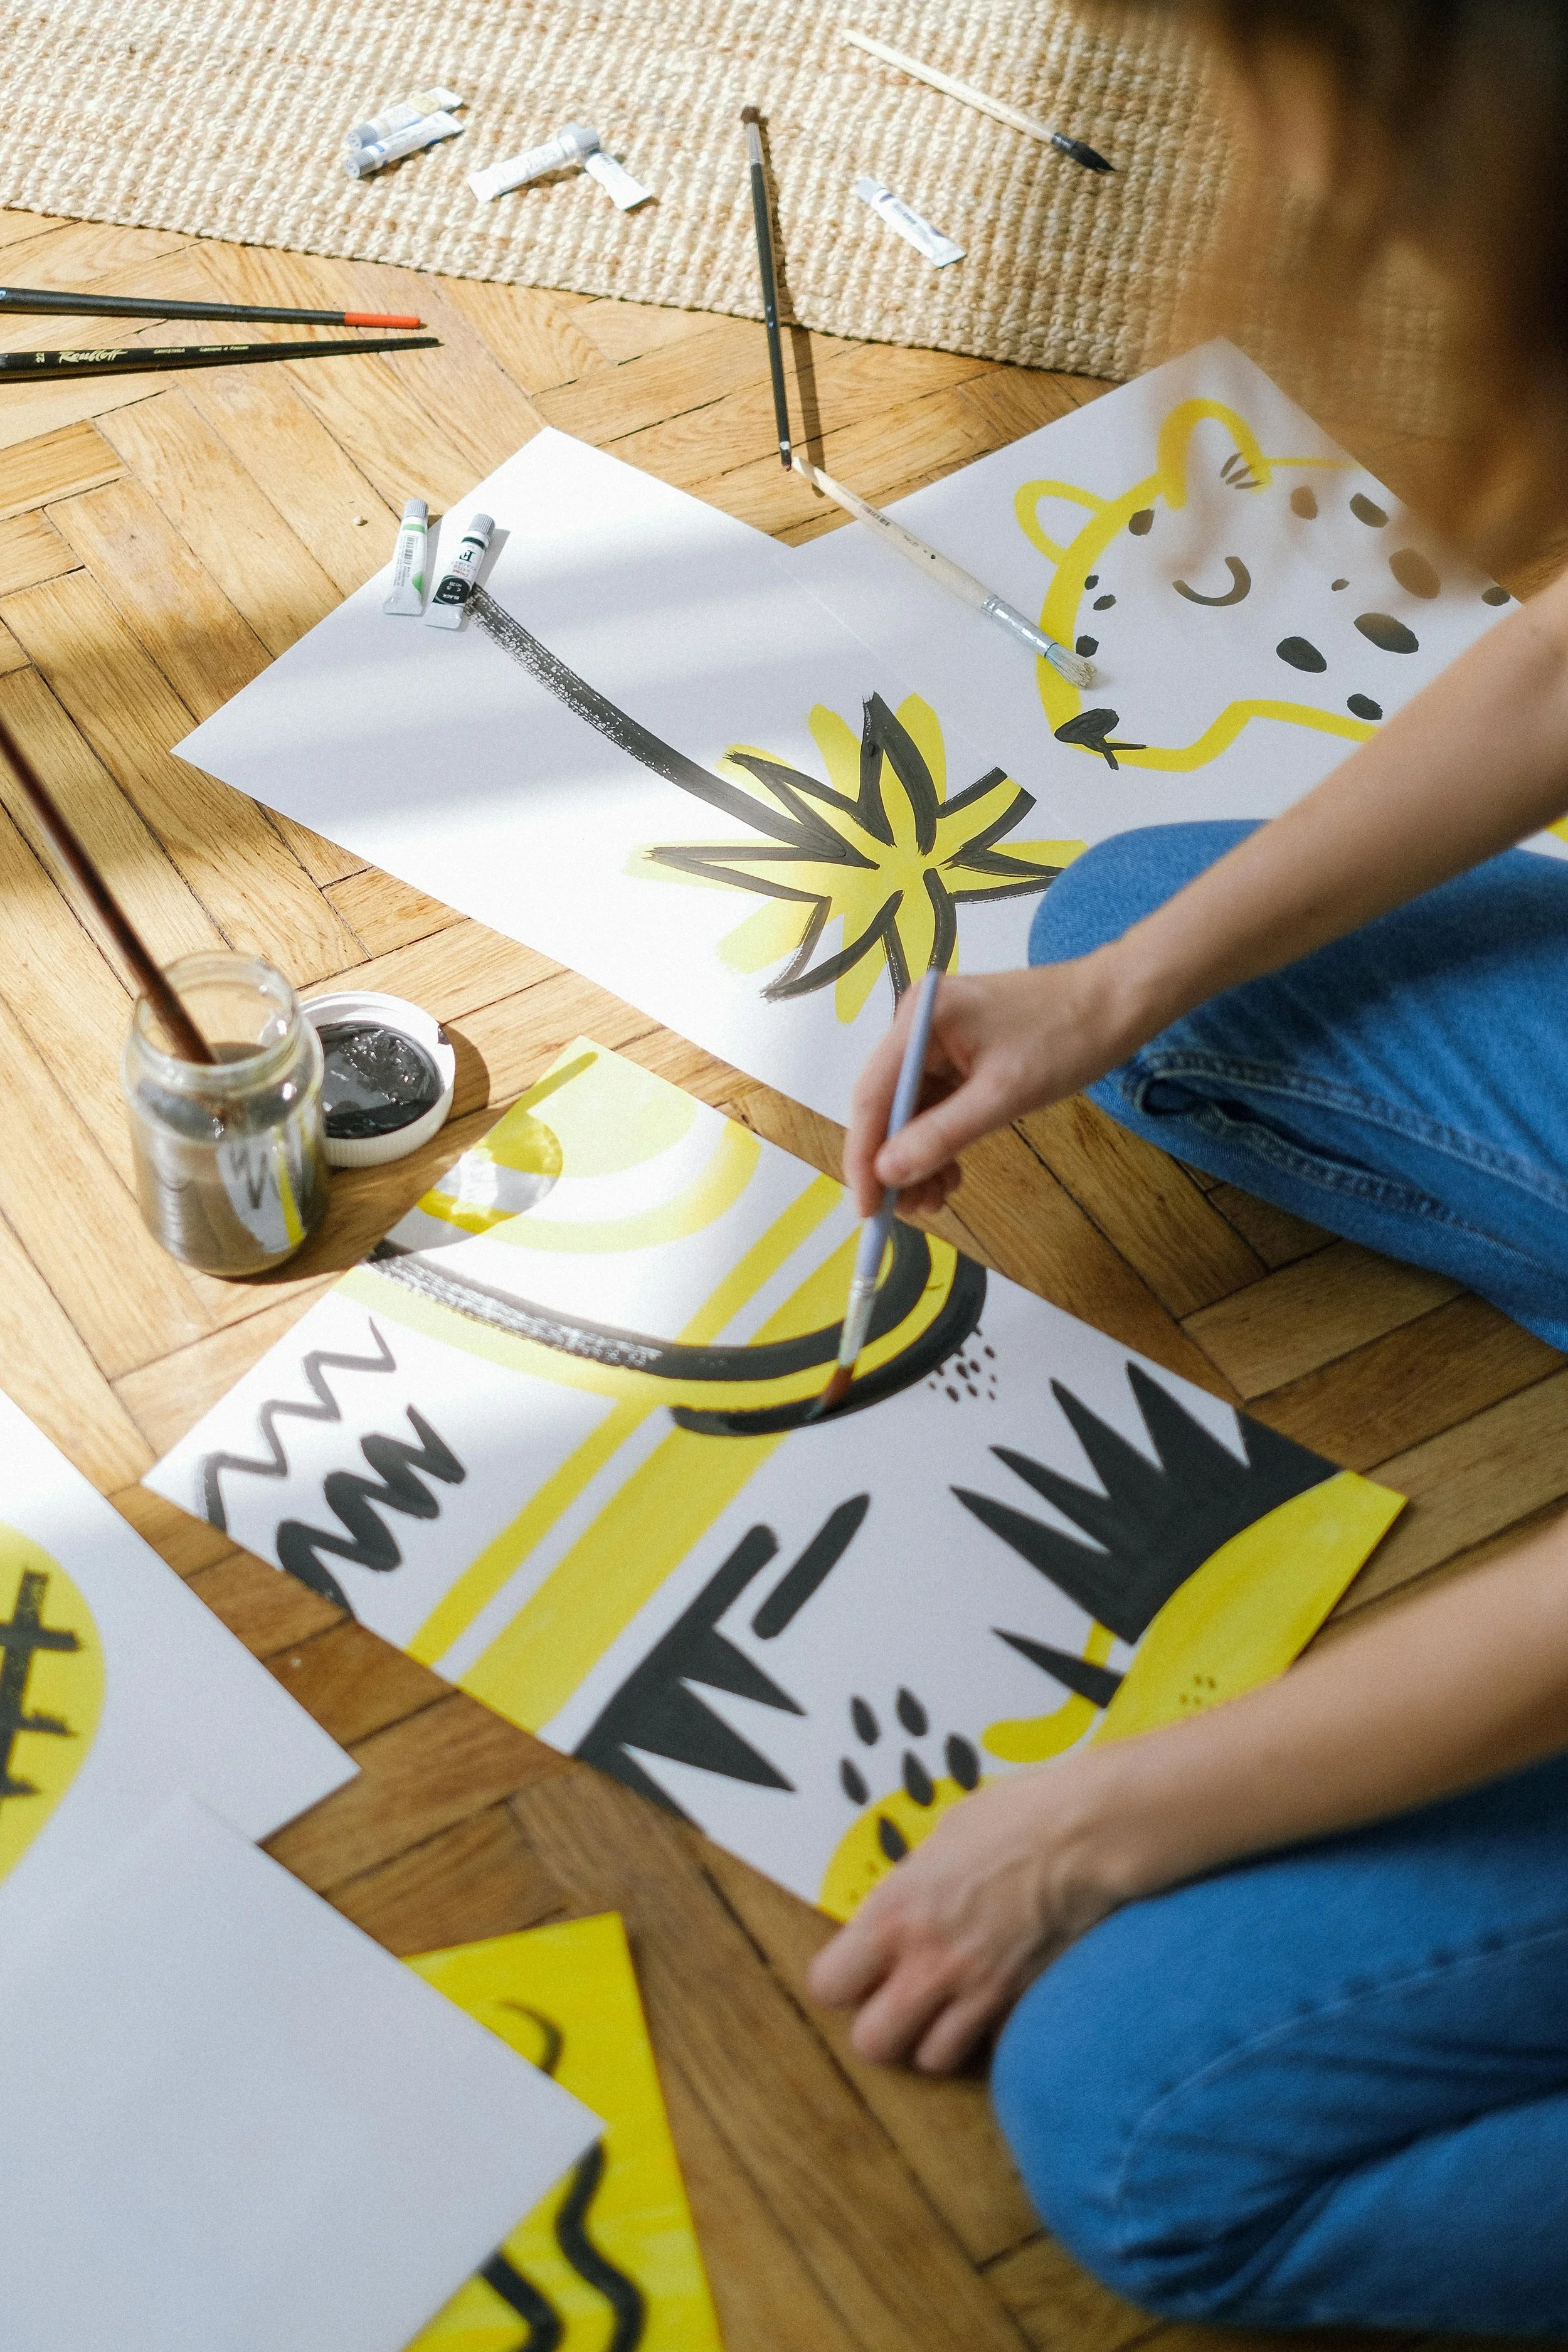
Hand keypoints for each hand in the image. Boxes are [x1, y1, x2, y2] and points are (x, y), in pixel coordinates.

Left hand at [806, 1753, 1132, 2072]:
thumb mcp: (942, 1837)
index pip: (828, 1985)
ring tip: (950, 2008)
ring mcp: (977, 1991)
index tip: (859, 1970)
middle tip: (901, 2001)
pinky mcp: (1022, 2006)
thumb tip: (903, 1902)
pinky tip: (999, 2006)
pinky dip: (992, 2037)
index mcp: (894, 1912)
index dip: (842, 1982)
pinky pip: (993, 2048)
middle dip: (882, 2027)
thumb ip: (913, 1883)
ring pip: (932, 2059)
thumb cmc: (1015, 1817)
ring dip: (937, 2038)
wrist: (1086, 1836)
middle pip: (872, 2043)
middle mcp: (927, 1962)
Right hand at [843, 953, 1135, 1219]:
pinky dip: (941, 1138)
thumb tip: (887, 1174)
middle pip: (886, 1103)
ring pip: (910, 1108)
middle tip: (911, 1211)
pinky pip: (936, 1101)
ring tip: (937, 1198)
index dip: (863, 1157)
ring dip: (919, 1156)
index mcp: (921, 1019)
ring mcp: (937, 1035)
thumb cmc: (1066, 1039)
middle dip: (895, 1161)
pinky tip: (951, 1173)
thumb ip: (941, 1135)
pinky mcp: (958, 1049)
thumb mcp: (1003, 1096)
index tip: (866, 1209)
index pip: (871, 1096)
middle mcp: (918, 1022)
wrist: (1117, 1002)